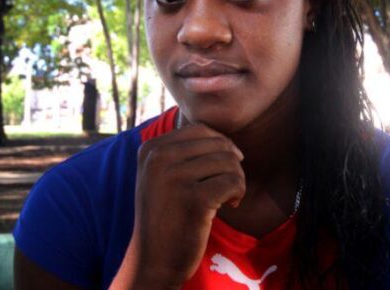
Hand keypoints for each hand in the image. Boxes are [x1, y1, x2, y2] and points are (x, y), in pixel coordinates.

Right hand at [111, 124, 245, 288]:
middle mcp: (158, 159)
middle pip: (218, 144)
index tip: (222, 169)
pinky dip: (239, 193)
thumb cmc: (166, 216)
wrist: (153, 260)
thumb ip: (182, 151)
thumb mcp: (161, 176)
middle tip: (228, 186)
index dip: (221, 145)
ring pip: (229, 161)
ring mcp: (173, 178)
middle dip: (232, 163)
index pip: (200, 129)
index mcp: (150, 149)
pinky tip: (230, 205)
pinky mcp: (193, 199)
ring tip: (228, 197)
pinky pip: (233, 181)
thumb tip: (223, 136)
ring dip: (237, 180)